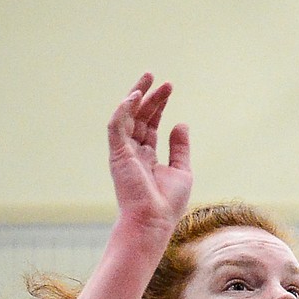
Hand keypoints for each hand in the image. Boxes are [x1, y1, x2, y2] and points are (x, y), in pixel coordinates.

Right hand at [106, 73, 191, 236]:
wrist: (154, 221)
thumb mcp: (181, 170)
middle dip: (148, 96)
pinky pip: (116, 125)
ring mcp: (123, 152)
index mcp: (146, 157)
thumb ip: (180, 147)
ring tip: (148, 78)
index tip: (168, 87)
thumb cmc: (167, 203)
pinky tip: (136, 96)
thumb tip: (181, 123)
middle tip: (158, 77)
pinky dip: (123, 110)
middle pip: (139, 117)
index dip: (158, 105)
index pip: (150, 125)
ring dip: (136, 97)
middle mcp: (132, 152)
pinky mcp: (117, 153)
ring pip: (127, 117)